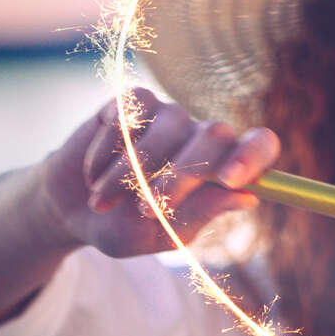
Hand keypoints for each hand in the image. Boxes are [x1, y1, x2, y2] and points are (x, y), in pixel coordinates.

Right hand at [39, 88, 280, 257]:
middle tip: (146, 210)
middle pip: (215, 135)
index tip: (230, 180)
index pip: (261, 145)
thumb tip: (247, 198)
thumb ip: (200, 214)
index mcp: (224, 168)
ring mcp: (169, 116)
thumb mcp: (163, 233)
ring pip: (166, 129)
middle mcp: (203, 136)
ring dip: (129, 173)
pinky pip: (128, 113)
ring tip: (103, 202)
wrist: (73, 210)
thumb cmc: (129, 225)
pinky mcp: (132, 102)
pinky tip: (93, 172)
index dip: (252, 157)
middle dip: (181, 176)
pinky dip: (107, 148)